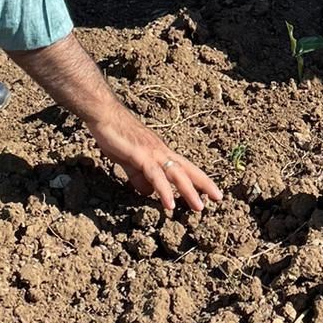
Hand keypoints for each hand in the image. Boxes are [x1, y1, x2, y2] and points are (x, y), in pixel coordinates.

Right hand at [87, 103, 221, 215]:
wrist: (104, 115)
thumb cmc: (116, 135)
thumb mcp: (129, 161)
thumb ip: (138, 177)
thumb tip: (148, 193)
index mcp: (160, 153)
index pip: (185, 167)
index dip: (199, 179)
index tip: (212, 191)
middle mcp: (161, 151)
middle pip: (188, 170)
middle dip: (204, 184)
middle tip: (219, 199)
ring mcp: (152, 153)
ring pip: (176, 174)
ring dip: (189, 192)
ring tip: (199, 207)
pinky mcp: (140, 156)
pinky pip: (156, 176)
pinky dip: (164, 191)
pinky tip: (169, 204)